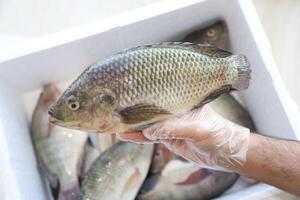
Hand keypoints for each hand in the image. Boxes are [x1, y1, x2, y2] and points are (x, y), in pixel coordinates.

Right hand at [119, 105, 249, 170]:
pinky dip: (138, 136)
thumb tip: (148, 130)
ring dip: (133, 124)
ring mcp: (170, 124)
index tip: (129, 91)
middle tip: (116, 106)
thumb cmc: (217, 134)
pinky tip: (125, 135)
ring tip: (115, 123)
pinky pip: (150, 136)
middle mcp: (174, 110)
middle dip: (135, 107)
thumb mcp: (197, 129)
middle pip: (151, 107)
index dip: (145, 93)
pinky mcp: (168, 137)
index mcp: (183, 99)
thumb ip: (174, 129)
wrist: (224, 153)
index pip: (161, 94)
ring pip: (148, 122)